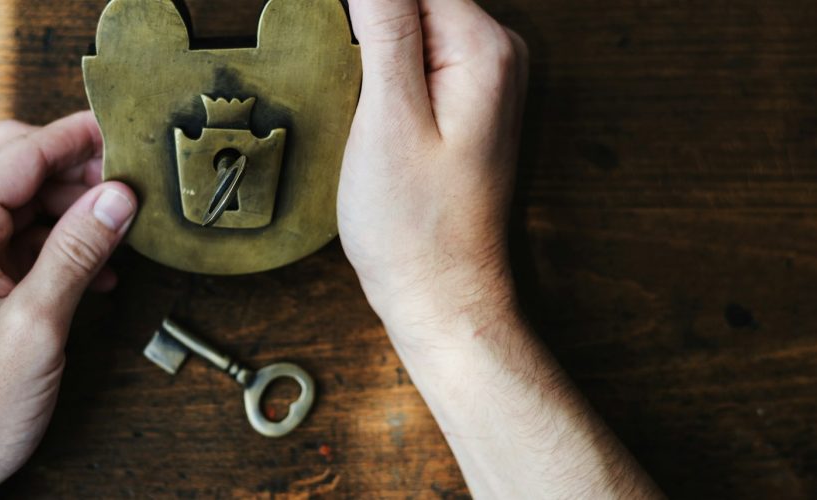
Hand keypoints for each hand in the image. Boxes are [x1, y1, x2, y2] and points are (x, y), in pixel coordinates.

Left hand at [0, 112, 136, 498]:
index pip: (18, 153)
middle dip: (71, 170)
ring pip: (11, 206)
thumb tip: (115, 197)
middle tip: (127, 185)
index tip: (121, 132)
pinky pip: (4, 246)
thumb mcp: (36, 329)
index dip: (75, 138)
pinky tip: (90, 271)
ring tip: (117, 233)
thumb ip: (77, 252)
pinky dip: (48, 246)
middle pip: (10, 168)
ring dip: (64, 211)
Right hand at [338, 0, 527, 336]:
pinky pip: (415, 52)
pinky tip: (364, 97)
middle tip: (355, 100)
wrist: (439, 295)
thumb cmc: (416, 228)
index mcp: (483, 49)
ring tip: (358, 106)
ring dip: (369, 39)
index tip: (341, 51)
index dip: (363, 6)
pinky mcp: (462, 101)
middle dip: (365, 22)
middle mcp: (495, 55)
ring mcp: (482, 78)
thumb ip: (385, 27)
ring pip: (411, 20)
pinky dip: (381, 61)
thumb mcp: (388, 118)